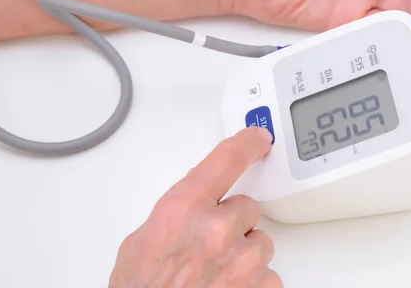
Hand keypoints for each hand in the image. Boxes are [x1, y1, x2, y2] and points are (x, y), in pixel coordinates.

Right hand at [109, 127, 280, 287]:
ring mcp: (242, 259)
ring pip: (260, 242)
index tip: (259, 136)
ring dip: (244, 255)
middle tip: (210, 246)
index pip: (226, 158)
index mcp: (183, 208)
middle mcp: (217, 228)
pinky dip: (254, 283)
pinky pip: (269, 275)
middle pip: (247, 207)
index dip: (248, 142)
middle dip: (233, 224)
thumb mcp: (141, 245)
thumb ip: (173, 218)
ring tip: (215, 276)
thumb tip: (189, 215)